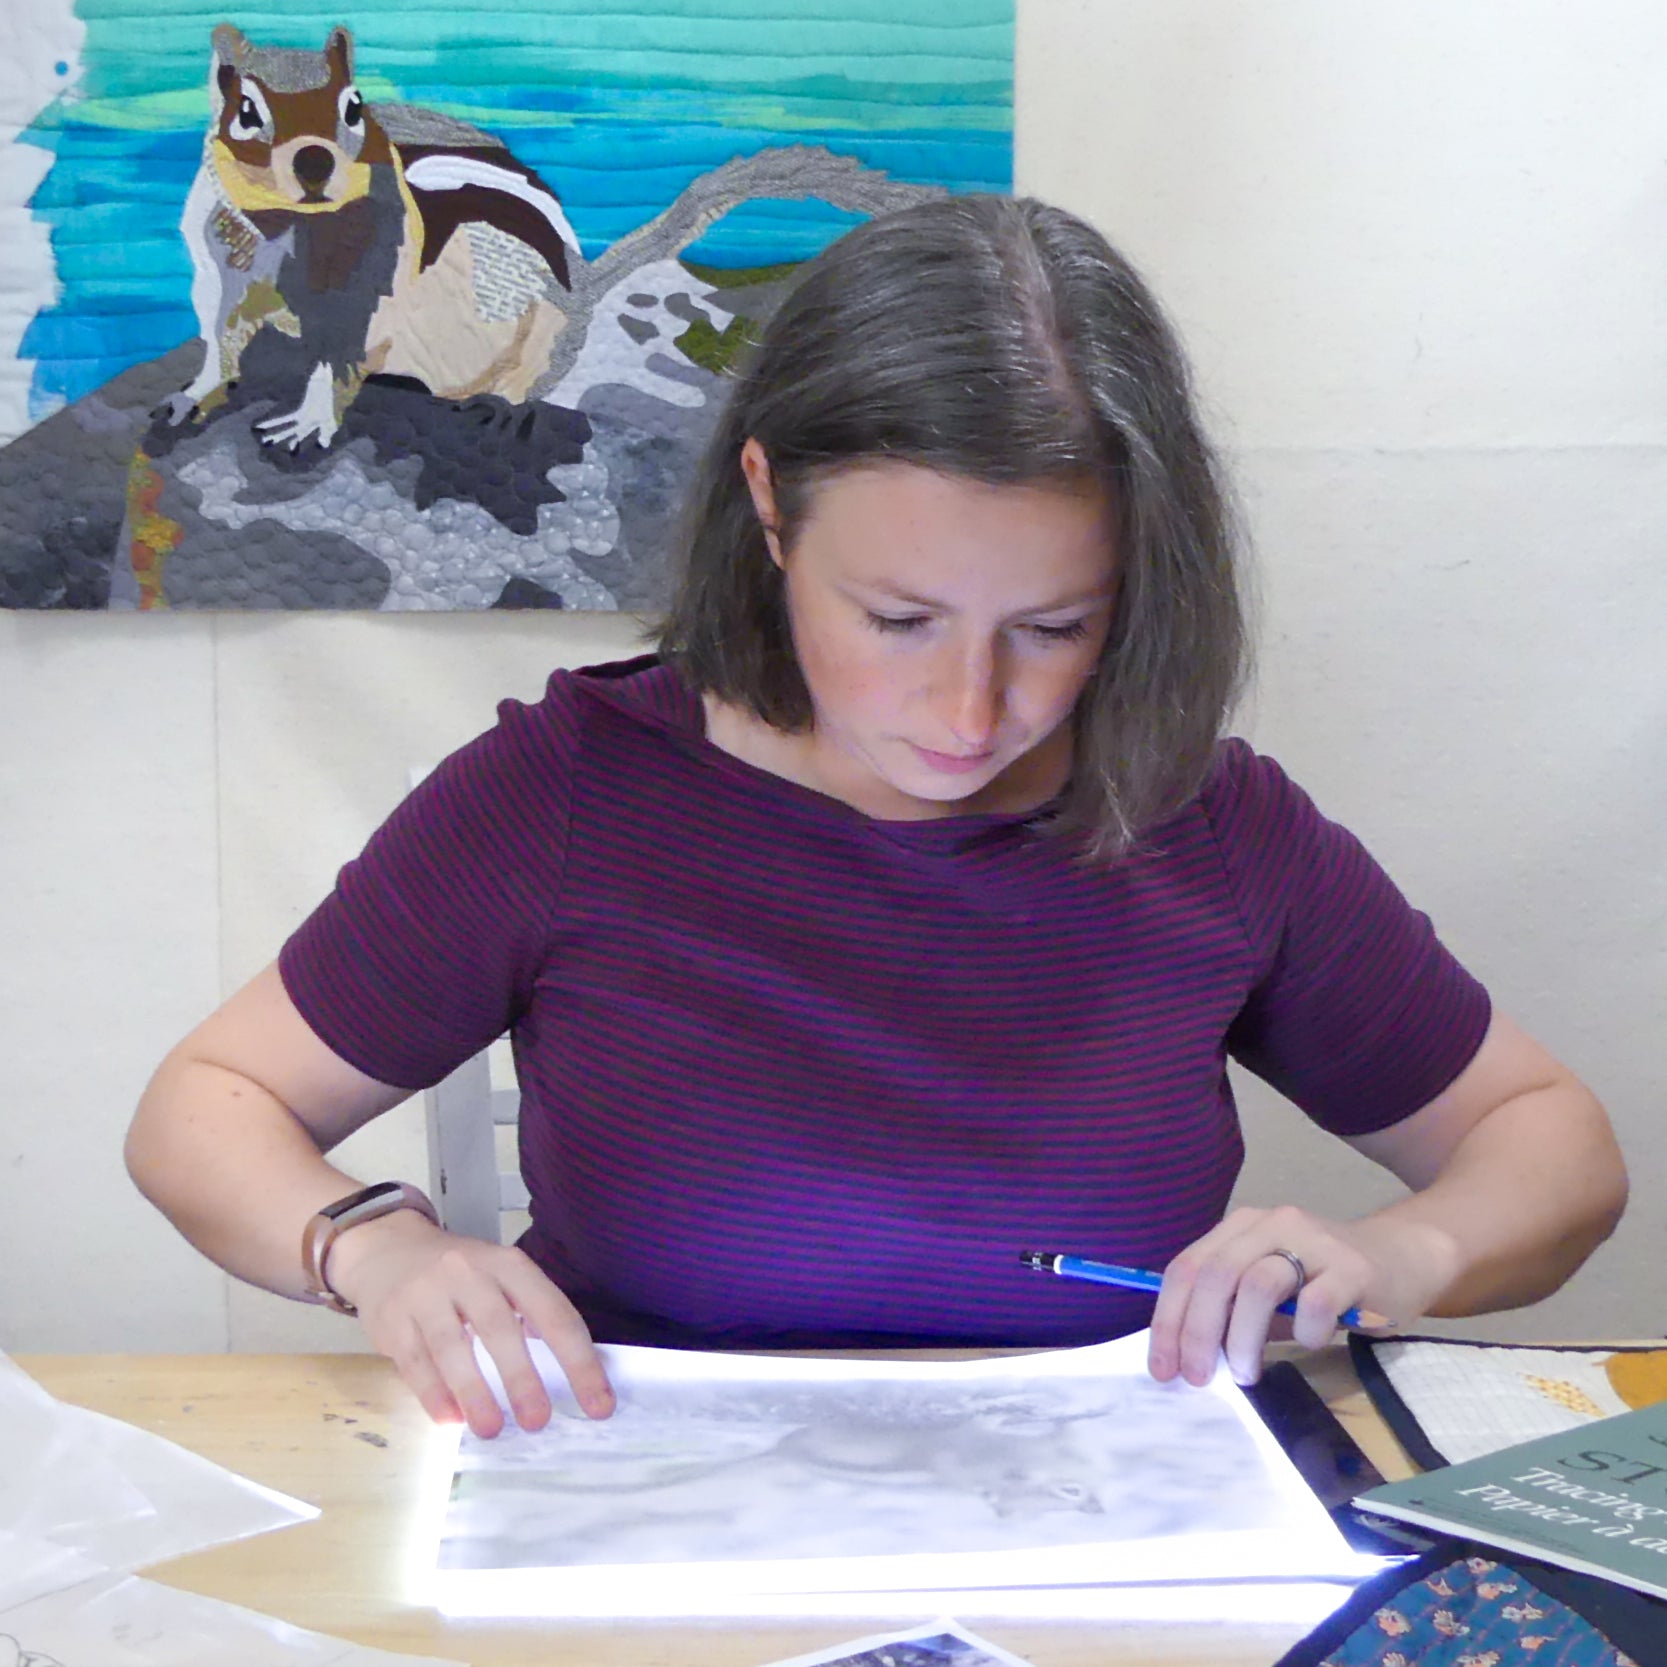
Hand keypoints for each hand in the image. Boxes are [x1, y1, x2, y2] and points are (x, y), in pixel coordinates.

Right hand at [323, 1208, 614, 1437]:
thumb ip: (529, 1315)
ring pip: (453, 1346)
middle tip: (539, 1421)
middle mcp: (468, 1272)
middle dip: (522, 1377)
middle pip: (500, 1326)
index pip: (552, 1312)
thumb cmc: (459, 1275)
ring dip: (475, 1391)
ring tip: (492, 1429)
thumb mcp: (500, 1276)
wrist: (387, 1249)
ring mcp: (426, 1293)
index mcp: (509, 1264)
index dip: (578, 1360)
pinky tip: (450, 1419)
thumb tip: (568, 1375)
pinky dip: (433, 1393)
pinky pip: (415, 1360)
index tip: (597, 1404)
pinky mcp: (392, 1318)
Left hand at [1147, 1204, 1455, 1387]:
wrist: (1401, 1258)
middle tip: (1198, 1377)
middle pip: (1216, 1274)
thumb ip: (1230, 1310)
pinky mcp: (1353, 1267)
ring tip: (1246, 1373)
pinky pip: (1316, 1301)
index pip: (1187, 1268)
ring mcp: (1313, 1241)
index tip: (1162, 1367)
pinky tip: (1310, 1342)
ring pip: (1258, 1284)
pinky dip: (1304, 1330)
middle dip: (1198, 1332)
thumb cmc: (1322, 1282)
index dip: (1168, 1319)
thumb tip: (1185, 1356)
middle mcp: (1272, 1224)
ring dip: (1243, 1338)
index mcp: (1240, 1228)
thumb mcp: (1268, 1291)